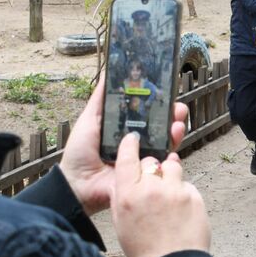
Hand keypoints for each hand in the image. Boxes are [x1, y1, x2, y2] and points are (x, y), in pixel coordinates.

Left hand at [59, 78, 186, 213]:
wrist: (78, 182)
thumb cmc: (79, 153)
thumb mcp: (89, 121)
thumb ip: (100, 100)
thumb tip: (107, 74)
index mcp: (124, 128)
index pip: (146, 112)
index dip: (157, 102)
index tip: (165, 91)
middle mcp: (137, 141)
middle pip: (160, 125)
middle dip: (172, 114)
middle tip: (177, 107)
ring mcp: (144, 156)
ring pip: (166, 140)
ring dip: (175, 128)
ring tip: (177, 121)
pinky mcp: (147, 172)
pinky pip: (164, 159)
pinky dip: (172, 147)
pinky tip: (174, 135)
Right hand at [111, 133, 209, 256]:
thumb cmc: (145, 249)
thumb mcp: (120, 224)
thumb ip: (121, 197)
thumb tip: (125, 180)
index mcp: (128, 195)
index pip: (126, 157)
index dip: (130, 144)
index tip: (133, 138)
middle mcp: (151, 188)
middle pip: (152, 161)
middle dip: (152, 169)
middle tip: (153, 186)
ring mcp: (175, 191)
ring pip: (172, 166)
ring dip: (170, 175)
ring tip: (169, 196)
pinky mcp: (194, 195)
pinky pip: (187, 184)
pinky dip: (183, 193)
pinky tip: (181, 211)